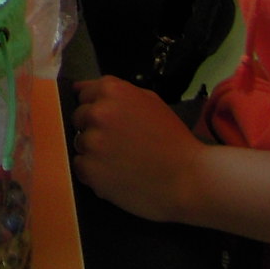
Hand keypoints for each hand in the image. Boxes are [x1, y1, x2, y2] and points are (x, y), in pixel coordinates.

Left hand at [70, 76, 207, 222]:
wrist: (190, 179)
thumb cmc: (174, 140)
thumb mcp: (151, 102)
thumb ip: (119, 93)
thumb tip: (83, 89)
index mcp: (112, 91)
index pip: (83, 92)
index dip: (96, 107)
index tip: (111, 122)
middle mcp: (97, 112)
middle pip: (79, 117)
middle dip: (94, 128)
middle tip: (119, 144)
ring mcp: (91, 142)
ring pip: (78, 143)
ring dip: (93, 152)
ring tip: (120, 162)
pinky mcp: (89, 169)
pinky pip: (80, 167)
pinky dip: (94, 173)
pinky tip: (116, 176)